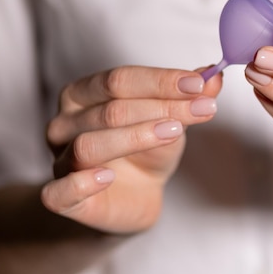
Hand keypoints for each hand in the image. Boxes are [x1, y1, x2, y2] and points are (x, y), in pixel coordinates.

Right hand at [42, 66, 221, 232]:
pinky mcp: (62, 198)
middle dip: (162, 107)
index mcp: (84, 94)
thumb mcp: (171, 118)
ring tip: (174, 132)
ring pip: (89, 145)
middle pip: (111, 109)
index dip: (160, 81)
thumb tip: (213, 75)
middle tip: (204, 108)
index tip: (199, 84)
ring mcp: (60, 160)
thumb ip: (187, 97)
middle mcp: (65, 122)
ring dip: (135, 137)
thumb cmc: (147, 149)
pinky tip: (108, 177)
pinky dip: (81, 183)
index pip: (119, 79)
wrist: (135, 195)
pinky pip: (58, 192)